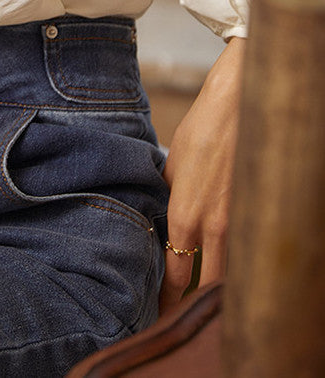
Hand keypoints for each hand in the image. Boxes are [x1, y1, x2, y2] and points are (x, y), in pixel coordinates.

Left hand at [159, 37, 245, 311]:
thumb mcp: (172, 165)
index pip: (175, 275)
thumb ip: (169, 198)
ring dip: (220, 289)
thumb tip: (163, 218)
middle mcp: (215, 228)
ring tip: (208, 302)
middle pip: (205, 286)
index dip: (167, 299)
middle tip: (180, 318)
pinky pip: (251, 251)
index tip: (160, 311)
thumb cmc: (203, 130)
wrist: (240, 105)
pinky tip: (237, 268)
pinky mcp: (262, 214)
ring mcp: (243, 223)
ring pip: (232, 274)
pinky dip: (244, 262)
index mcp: (185, 216)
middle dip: (192, 306)